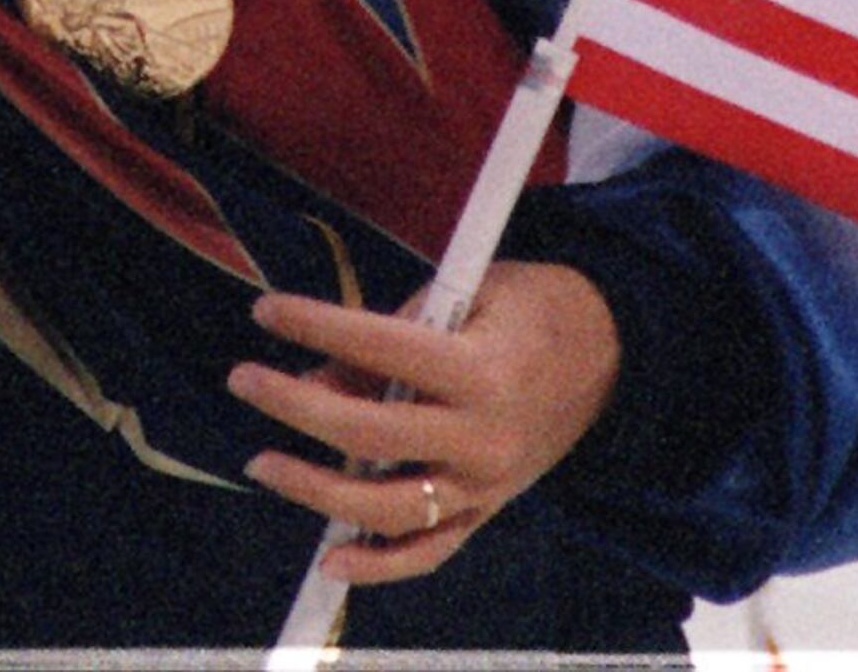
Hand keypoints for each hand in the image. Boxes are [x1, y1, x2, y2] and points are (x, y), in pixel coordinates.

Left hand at [228, 263, 623, 586]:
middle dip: (296, 407)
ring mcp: (486, 485)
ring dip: (317, 491)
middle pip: (371, 435)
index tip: (265, 312)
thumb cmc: (533, 309)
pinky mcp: (488, 511)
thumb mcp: (471, 292)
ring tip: (263, 461)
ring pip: (389, 508)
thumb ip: (395, 332)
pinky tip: (330, 560)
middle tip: (243, 379)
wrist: (613, 355)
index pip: (381, 349)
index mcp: (481, 370)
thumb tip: (317, 378)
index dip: (316, 327)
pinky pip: (430, 551)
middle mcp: (483, 437)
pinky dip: (379, 566)